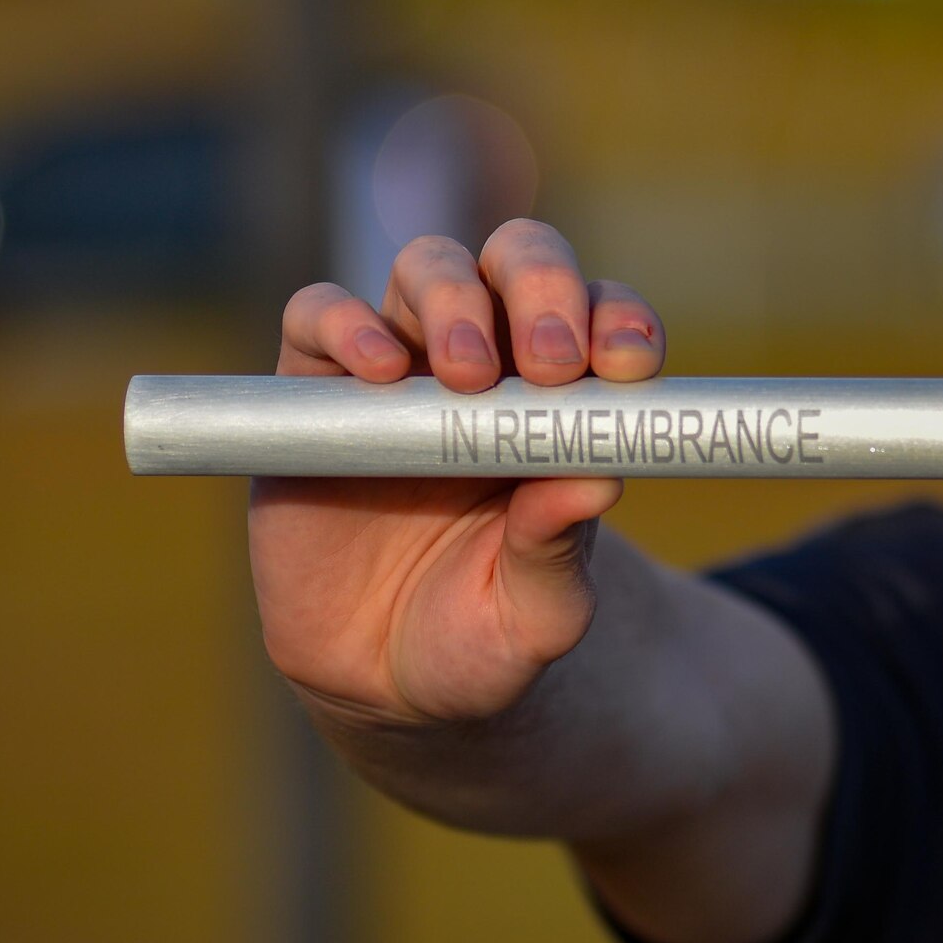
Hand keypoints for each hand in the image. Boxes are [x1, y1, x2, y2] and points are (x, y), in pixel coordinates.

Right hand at [247, 220, 666, 724]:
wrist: (383, 682)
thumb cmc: (484, 633)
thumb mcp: (537, 613)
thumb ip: (560, 550)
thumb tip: (597, 480)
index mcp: (563, 401)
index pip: (602, 319)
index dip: (620, 321)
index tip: (628, 363)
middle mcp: (489, 363)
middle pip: (518, 260)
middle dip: (543, 286)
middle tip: (549, 361)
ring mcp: (401, 368)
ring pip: (427, 266)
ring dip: (455, 297)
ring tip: (466, 374)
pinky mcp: (314, 391)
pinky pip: (317, 317)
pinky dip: (346, 324)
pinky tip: (379, 373)